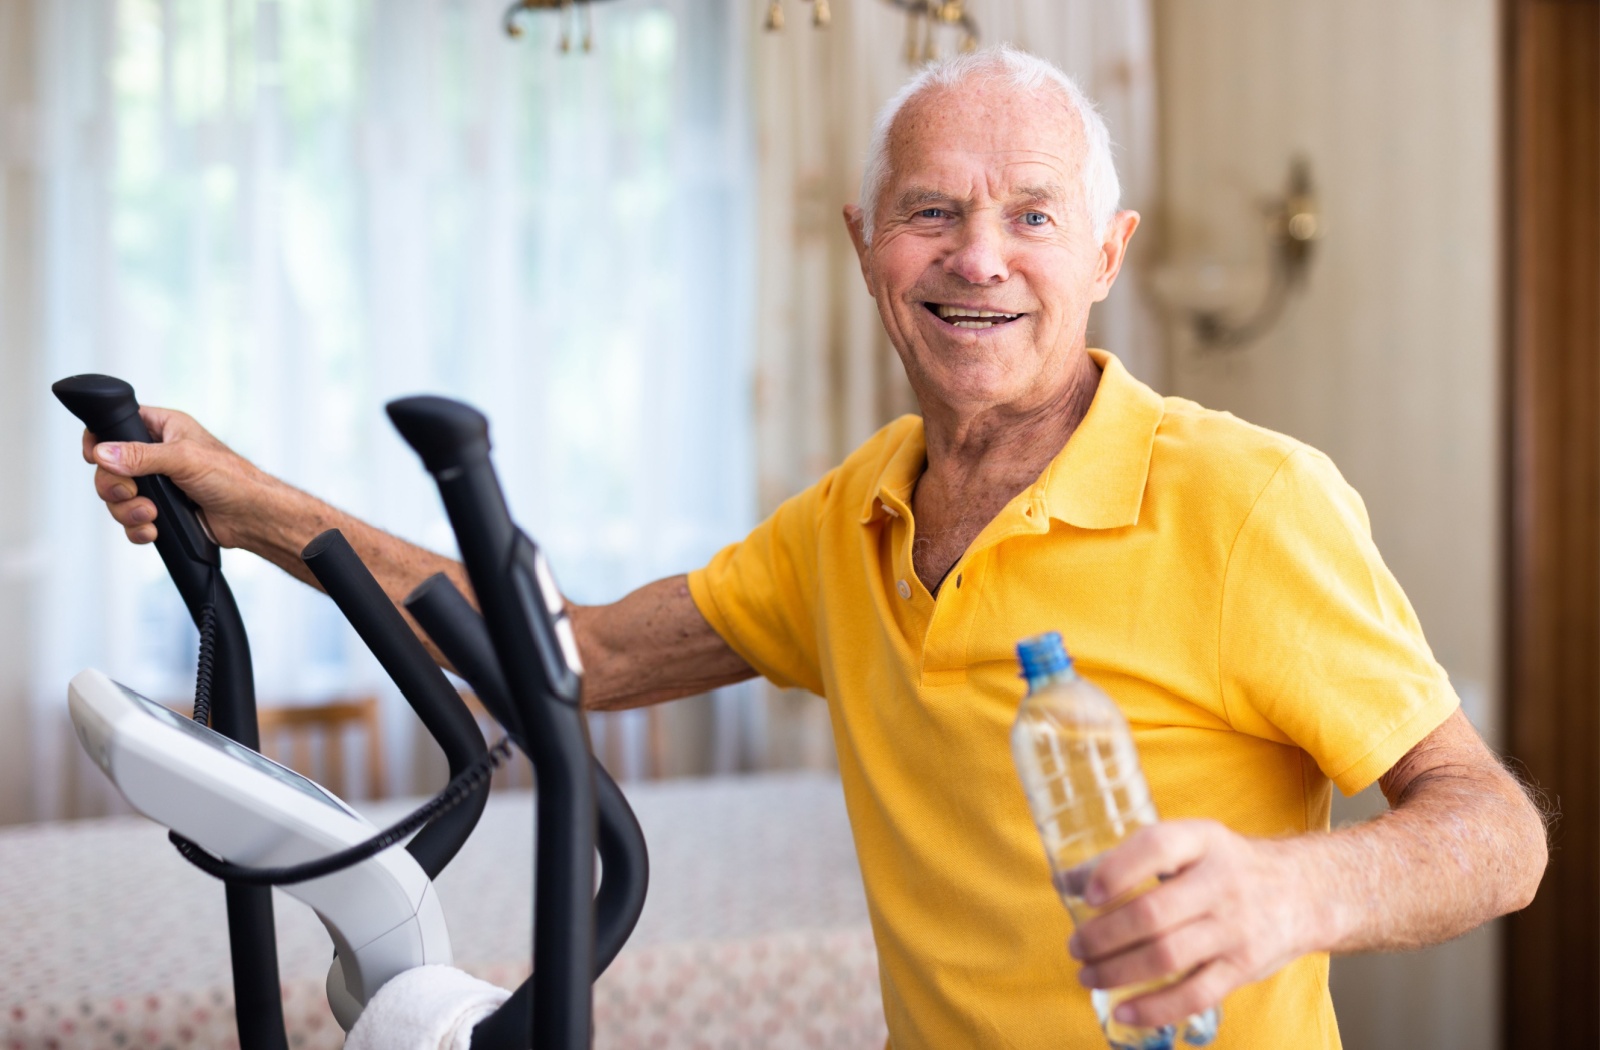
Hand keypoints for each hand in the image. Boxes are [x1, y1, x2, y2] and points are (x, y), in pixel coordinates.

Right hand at [83, 406, 271, 548]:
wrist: (252, 518)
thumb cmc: (233, 478)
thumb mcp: (185, 459)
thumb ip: (141, 456)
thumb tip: (104, 453)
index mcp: (163, 428)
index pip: (117, 424)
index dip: (100, 440)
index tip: (95, 457)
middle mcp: (156, 454)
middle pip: (109, 468)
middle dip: (115, 486)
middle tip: (131, 492)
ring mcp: (156, 484)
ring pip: (116, 497)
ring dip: (127, 510)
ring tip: (151, 514)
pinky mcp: (160, 510)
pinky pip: (130, 519)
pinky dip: (137, 527)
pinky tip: (152, 529)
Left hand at [1066, 820, 1320, 1028]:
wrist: (1304, 891)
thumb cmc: (1228, 865)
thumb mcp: (1191, 844)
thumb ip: (1133, 859)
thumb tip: (1065, 880)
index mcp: (1202, 840)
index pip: (1156, 848)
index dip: (1116, 871)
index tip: (1086, 894)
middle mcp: (1222, 882)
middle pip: (1153, 914)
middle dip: (1103, 936)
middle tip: (1075, 946)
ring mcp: (1235, 927)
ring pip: (1168, 956)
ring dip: (1118, 972)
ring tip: (1088, 975)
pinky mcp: (1244, 967)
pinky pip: (1195, 994)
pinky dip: (1155, 1008)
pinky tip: (1123, 1011)